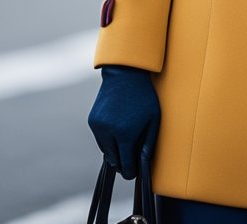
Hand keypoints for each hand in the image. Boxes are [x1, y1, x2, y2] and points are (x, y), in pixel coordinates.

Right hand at [88, 65, 160, 179]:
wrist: (125, 74)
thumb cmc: (144, 97)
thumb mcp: (153, 119)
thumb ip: (148, 143)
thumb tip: (143, 164)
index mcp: (125, 134)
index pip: (125, 165)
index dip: (130, 172)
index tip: (133, 172)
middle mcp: (108, 132)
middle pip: (114, 161)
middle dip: (122, 164)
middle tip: (130, 162)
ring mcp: (98, 127)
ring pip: (105, 151)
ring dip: (114, 152)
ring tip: (125, 142)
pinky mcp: (92, 121)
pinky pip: (100, 140)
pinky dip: (108, 141)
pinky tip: (117, 132)